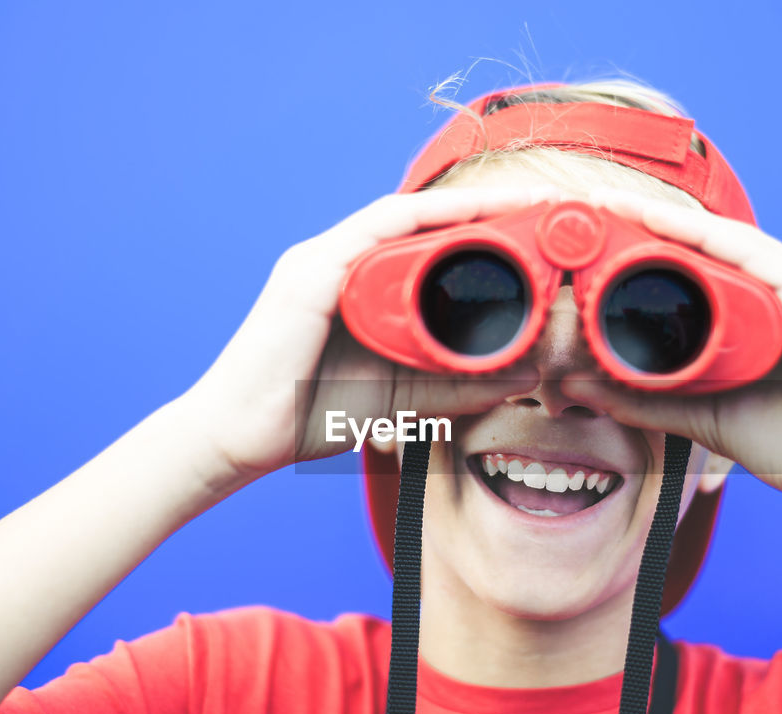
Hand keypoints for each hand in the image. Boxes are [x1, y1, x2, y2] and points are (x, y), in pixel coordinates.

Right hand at [175, 186, 553, 482]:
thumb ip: (460, 385)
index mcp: (358, 284)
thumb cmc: (309, 413)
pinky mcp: (308, 276)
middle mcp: (339, 261)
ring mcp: (320, 262)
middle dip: (484, 210)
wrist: (239, 438)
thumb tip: (525, 376)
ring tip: (517, 207)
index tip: (538, 229)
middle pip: (422, 222)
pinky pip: (372, 234)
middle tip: (542, 209)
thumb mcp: (405, 398)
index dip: (484, 228)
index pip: (428, 241)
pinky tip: (462, 218)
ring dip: (462, 209)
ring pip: (403, 219)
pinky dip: (420, 222)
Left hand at [563, 188, 781, 521]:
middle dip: (656, 223)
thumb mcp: (709, 420)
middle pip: (713, 246)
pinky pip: (763, 261)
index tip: (597, 234)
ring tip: (623, 208)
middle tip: (598, 205)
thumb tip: (585, 387)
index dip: (651, 246)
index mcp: (768, 314)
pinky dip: (717, 243)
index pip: (703, 266)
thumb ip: (651, 401)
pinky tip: (675, 228)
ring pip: (732, 245)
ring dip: (676, 224)